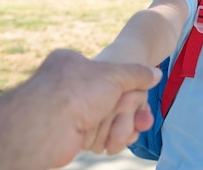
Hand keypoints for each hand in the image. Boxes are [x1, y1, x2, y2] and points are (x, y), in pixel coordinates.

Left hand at [23, 50, 160, 167]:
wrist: (46, 128)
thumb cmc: (77, 92)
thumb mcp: (115, 74)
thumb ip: (137, 73)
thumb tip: (156, 74)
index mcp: (72, 62)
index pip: (107, 71)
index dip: (127, 85)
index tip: (140, 94)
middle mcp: (67, 85)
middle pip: (110, 98)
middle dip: (129, 111)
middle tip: (144, 118)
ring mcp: (68, 110)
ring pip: (106, 118)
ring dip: (122, 125)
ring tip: (133, 130)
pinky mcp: (71, 135)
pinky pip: (99, 135)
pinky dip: (111, 138)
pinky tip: (121, 141)